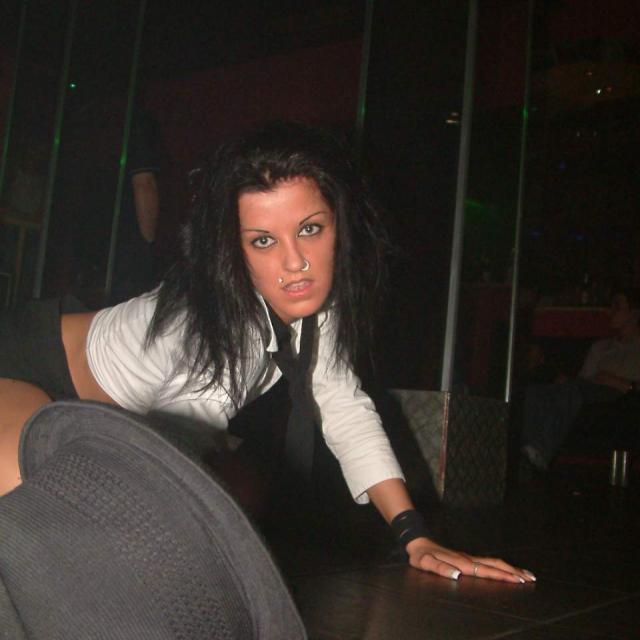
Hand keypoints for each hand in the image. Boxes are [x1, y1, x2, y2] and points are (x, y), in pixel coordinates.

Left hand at [406, 537, 535, 583]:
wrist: (418, 542)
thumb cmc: (422, 556)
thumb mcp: (426, 563)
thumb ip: (441, 569)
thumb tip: (457, 575)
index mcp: (462, 563)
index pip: (486, 571)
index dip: (502, 575)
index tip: (518, 580)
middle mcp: (468, 559)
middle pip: (495, 565)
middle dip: (514, 572)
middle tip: (531, 579)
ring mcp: (469, 557)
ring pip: (494, 562)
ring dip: (510, 568)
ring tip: (526, 574)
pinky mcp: (467, 557)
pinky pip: (488, 562)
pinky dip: (501, 566)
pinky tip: (506, 570)